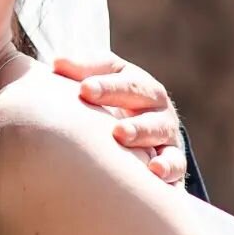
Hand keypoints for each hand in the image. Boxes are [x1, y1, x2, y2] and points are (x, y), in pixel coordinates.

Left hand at [52, 52, 186, 184]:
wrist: (137, 130)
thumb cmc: (108, 102)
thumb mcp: (98, 82)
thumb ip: (80, 71)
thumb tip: (57, 62)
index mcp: (137, 84)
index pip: (123, 80)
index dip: (105, 85)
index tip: (84, 89)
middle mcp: (155, 106)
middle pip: (146, 103)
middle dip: (127, 111)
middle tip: (114, 128)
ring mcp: (165, 133)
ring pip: (159, 131)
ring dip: (143, 135)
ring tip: (124, 139)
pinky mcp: (172, 160)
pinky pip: (175, 164)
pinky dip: (168, 168)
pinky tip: (155, 172)